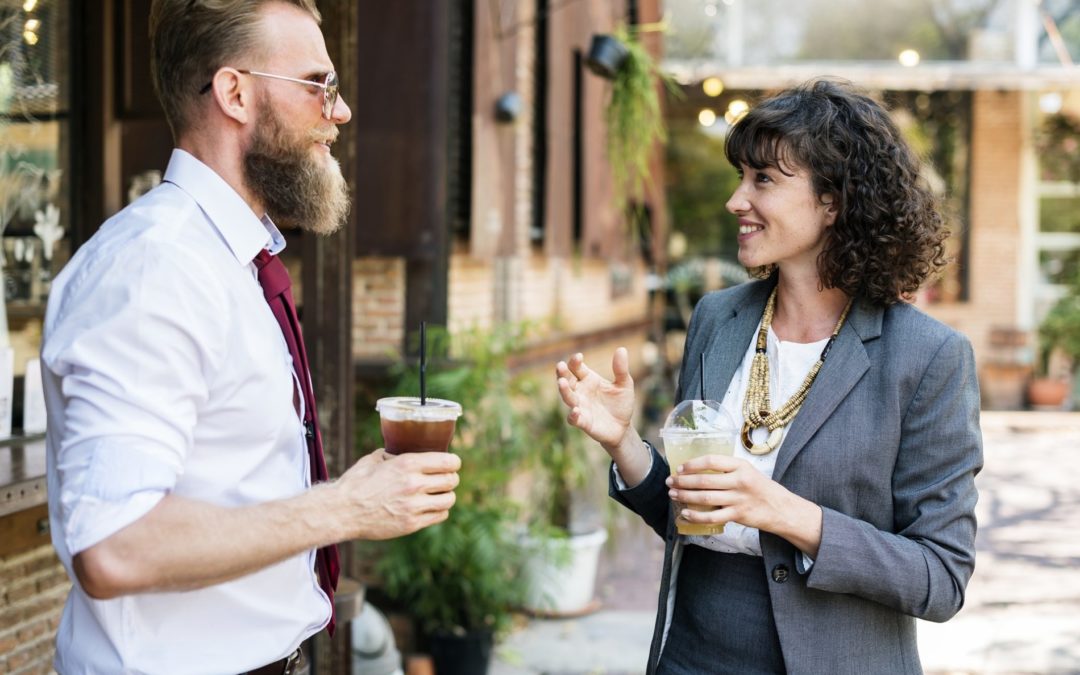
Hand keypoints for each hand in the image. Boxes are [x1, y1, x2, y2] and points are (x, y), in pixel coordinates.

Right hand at [334, 449, 460, 540]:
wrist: (342, 511)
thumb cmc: (355, 483)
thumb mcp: (373, 459)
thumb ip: (391, 455)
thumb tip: (399, 451)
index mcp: (408, 464)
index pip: (447, 462)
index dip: (454, 463)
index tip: (453, 464)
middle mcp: (414, 484)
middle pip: (451, 480)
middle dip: (451, 478)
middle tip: (447, 479)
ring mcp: (414, 506)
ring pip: (449, 499)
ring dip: (447, 495)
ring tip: (440, 494)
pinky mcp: (411, 524)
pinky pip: (439, 515)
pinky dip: (439, 510)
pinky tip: (432, 507)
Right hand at [555, 348, 635, 450]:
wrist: (623, 427)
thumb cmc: (621, 404)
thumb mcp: (624, 385)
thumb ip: (621, 369)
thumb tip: (621, 349)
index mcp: (588, 379)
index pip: (576, 367)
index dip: (575, 361)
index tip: (579, 357)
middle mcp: (580, 391)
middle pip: (567, 380)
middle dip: (562, 373)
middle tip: (560, 366)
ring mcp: (580, 406)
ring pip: (568, 397)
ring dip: (564, 390)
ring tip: (562, 383)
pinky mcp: (583, 422)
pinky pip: (574, 419)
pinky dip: (573, 415)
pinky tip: (575, 411)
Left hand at [665, 454, 821, 555]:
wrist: (781, 508)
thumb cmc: (760, 488)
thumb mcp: (746, 471)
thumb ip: (726, 469)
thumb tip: (697, 470)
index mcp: (740, 466)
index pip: (711, 461)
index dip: (692, 464)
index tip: (680, 468)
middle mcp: (739, 481)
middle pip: (704, 480)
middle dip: (683, 481)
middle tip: (670, 482)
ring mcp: (738, 499)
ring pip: (705, 498)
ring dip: (685, 496)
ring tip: (673, 494)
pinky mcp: (738, 515)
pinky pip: (712, 516)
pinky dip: (696, 516)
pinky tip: (685, 513)